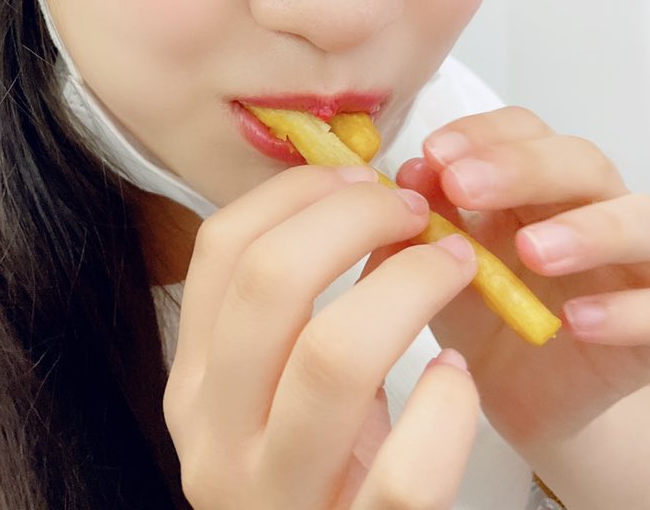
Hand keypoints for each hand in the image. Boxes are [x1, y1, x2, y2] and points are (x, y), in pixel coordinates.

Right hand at [164, 164, 479, 508]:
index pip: (222, 246)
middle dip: (353, 217)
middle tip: (411, 208)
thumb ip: (300, 299)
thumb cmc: (315, 461)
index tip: (359, 172)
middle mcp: (216, 438)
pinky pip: (404, 471)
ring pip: (334, 359)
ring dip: (407, 287)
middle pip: (272, 284)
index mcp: (193, 380)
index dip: (298, 191)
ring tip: (452, 263)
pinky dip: (445, 406)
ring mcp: (278, 498)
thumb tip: (362, 189)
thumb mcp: (279, 380)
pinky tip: (456, 377)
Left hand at [395, 107, 649, 448]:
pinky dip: (627, 312)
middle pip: (582, 160)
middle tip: (464, 187)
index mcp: (537, 181)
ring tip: (533, 250)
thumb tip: (408, 175)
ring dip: (589, 229)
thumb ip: (426, 220)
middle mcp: (595, 206)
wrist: (517, 394)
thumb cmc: (482, 312)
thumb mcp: (440, 265)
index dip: (482, 134)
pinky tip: (576, 321)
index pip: (524, 129)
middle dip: (522, 168)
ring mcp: (636, 263)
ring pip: (645, 220)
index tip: (433, 154)